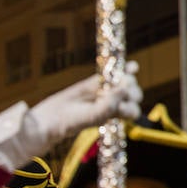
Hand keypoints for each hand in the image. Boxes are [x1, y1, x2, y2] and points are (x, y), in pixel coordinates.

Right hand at [22, 62, 142, 155]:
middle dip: (129, 91)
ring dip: (125, 79)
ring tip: (113, 80)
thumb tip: (126, 84)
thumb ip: (111, 103)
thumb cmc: (74, 121)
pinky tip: (133, 66)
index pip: (133, 110)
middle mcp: (114, 104)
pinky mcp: (96, 82)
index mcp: (115, 117)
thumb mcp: (94, 115)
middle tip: (112, 91)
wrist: (53, 117)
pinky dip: (125, 69)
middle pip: (133, 95)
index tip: (118, 105)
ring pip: (126, 83)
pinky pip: (114, 73)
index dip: (130, 105)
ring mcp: (106, 92)